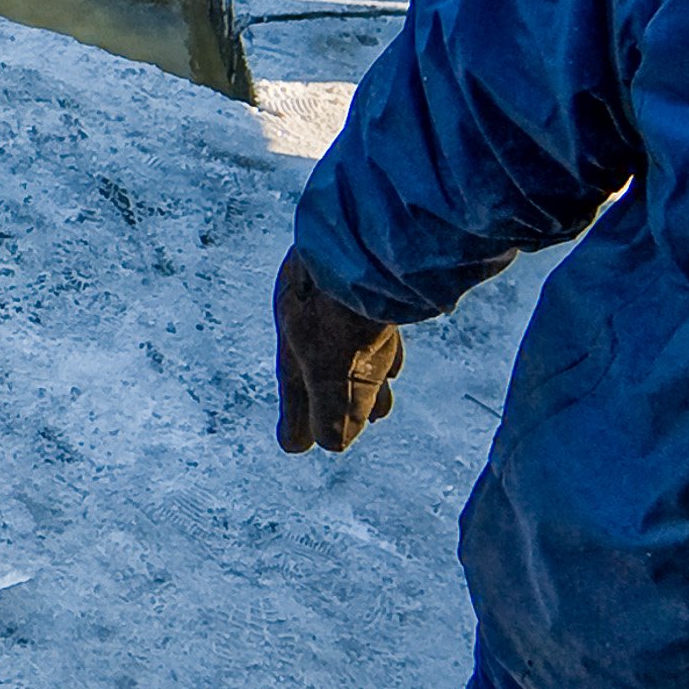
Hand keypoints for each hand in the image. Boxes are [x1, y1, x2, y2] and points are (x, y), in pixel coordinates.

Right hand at [274, 253, 402, 454]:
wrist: (364, 241)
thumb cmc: (340, 310)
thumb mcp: (333, 374)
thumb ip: (332, 412)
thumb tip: (333, 444)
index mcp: (295, 343)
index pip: (295, 392)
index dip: (297, 420)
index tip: (296, 447)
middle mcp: (313, 319)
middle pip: (324, 371)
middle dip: (336, 403)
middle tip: (345, 431)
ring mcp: (342, 298)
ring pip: (351, 348)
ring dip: (365, 378)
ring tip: (381, 404)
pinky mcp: (373, 280)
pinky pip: (373, 322)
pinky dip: (380, 345)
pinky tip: (393, 350)